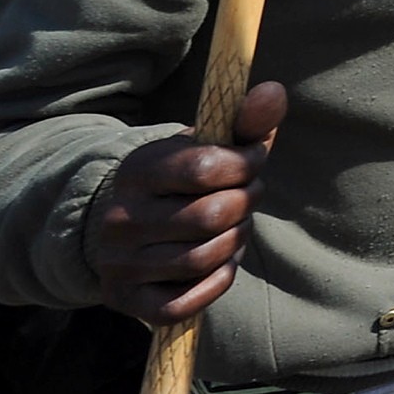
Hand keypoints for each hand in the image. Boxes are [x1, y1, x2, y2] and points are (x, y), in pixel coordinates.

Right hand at [87, 81, 284, 323]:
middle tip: (248, 197)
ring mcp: (118, 262)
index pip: (206, 167)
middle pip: (210, 216)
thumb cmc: (181, 179)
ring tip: (235, 227)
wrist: (123, 224)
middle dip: (246, 204)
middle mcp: (119, 218)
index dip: (246, 164)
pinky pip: (183, 303)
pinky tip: (222, 262)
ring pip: (201, 259)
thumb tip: (275, 90)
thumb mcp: (205, 145)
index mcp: (137, 170)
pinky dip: (216, 282)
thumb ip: (244, 121)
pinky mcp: (126, 299)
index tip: (254, 161)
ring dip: (235, 242)